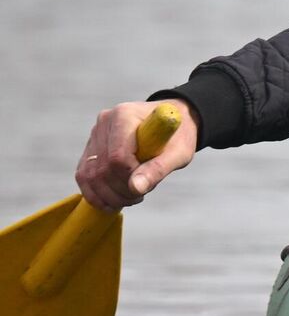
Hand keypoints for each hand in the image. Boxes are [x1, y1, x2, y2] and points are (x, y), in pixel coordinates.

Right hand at [75, 100, 198, 210]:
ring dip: (107, 196)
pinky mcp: (90, 147)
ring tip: (130, 198)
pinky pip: (84, 175)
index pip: (117, 157)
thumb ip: (158, 169)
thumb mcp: (178, 153)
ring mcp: (95, 134)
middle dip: (120, 191)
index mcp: (125, 115)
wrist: (170, 123)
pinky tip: (114, 200)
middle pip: (102, 169)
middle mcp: (104, 122)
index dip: (130, 177)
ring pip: (89, 175)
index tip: (147, 183)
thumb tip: (136, 189)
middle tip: (139, 196)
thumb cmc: (177, 137)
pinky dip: (96, 193)